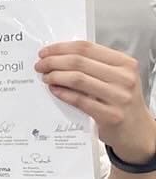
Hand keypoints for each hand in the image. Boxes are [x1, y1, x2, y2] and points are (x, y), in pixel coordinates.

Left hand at [38, 41, 155, 163]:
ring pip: (78, 79)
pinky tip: (54, 90)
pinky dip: (63, 93)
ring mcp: (119, 97)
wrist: (137, 130)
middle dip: (53, 62)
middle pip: (79, 61)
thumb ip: (93, 66)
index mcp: (124, 63)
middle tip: (40, 66)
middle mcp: (124, 78)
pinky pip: (80, 100)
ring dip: (56, 76)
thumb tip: (58, 57)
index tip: (44, 52)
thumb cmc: (121, 101)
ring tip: (46, 78)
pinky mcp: (111, 115)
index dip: (61, 48)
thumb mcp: (115, 78)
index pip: (86, 48)